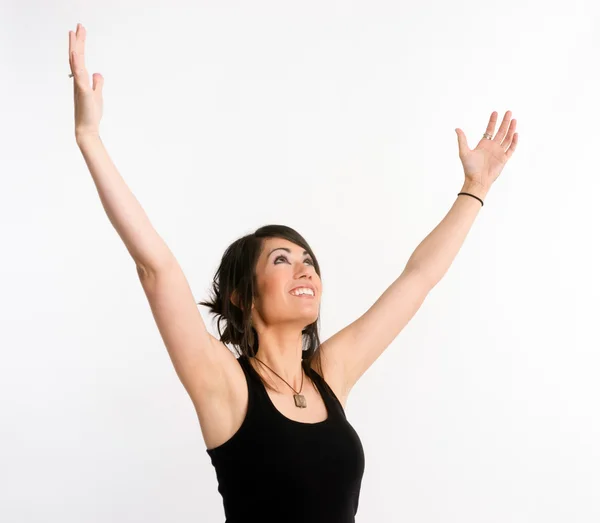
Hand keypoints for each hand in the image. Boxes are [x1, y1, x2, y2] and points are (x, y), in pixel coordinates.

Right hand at [69, 23, 103, 139]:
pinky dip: (77, 64)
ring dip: (76, 47)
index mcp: (81, 80)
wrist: (86, 129)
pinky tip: (76, 53)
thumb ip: (97, 83)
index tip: (79, 31)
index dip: (79, 45)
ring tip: (75, 33)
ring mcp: (79, 85)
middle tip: (78, 25)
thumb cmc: (91, 113)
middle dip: (78, 41)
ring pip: (76, 62)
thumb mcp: (97, 95)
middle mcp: (78, 80)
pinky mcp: (83, 92)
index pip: (80, 59)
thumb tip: (97, 73)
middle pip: (77, 57)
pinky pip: (79, 75)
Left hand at [455, 111, 517, 189]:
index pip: (489, 130)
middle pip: (500, 131)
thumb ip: (462, 140)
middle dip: (505, 122)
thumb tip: (457, 128)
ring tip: (514, 119)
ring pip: (507, 138)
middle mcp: (492, 147)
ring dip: (511, 129)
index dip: (493, 121)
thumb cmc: (469, 168)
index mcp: (483, 144)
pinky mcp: (504, 159)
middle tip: (509, 112)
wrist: (477, 180)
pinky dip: (514, 141)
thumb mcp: (464, 152)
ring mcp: (499, 152)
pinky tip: (515, 134)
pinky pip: (511, 148)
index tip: (495, 112)